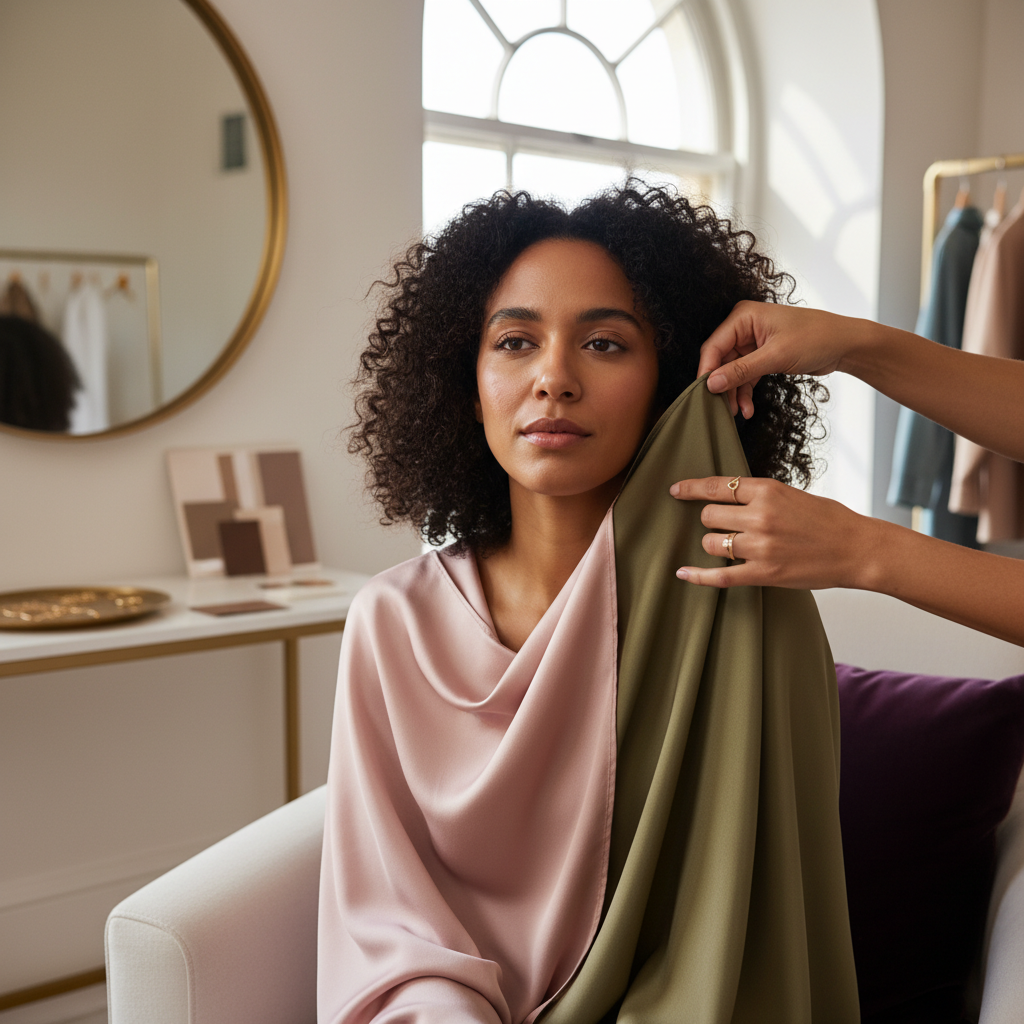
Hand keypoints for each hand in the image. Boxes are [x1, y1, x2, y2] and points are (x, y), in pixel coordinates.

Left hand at [669, 475, 875, 589]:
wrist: (857, 549)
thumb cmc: (827, 520)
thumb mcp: (791, 495)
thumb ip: (759, 496)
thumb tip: (726, 497)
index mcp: (767, 490)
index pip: (716, 486)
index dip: (691, 488)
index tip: (676, 491)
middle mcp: (760, 516)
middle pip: (709, 516)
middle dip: (710, 520)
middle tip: (723, 525)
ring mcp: (761, 547)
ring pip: (710, 543)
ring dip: (713, 544)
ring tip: (729, 546)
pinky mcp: (764, 574)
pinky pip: (719, 576)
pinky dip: (698, 576)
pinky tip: (683, 573)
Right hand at [698, 302, 868, 418]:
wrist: (844, 344)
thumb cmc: (816, 338)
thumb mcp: (775, 356)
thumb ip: (741, 371)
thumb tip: (712, 383)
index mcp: (744, 317)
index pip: (714, 346)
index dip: (707, 371)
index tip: (704, 394)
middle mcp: (745, 327)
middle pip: (721, 361)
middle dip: (723, 386)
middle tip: (720, 408)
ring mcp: (753, 342)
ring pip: (733, 372)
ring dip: (735, 393)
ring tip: (738, 413)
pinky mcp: (762, 355)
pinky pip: (746, 376)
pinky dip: (746, 392)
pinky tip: (748, 408)